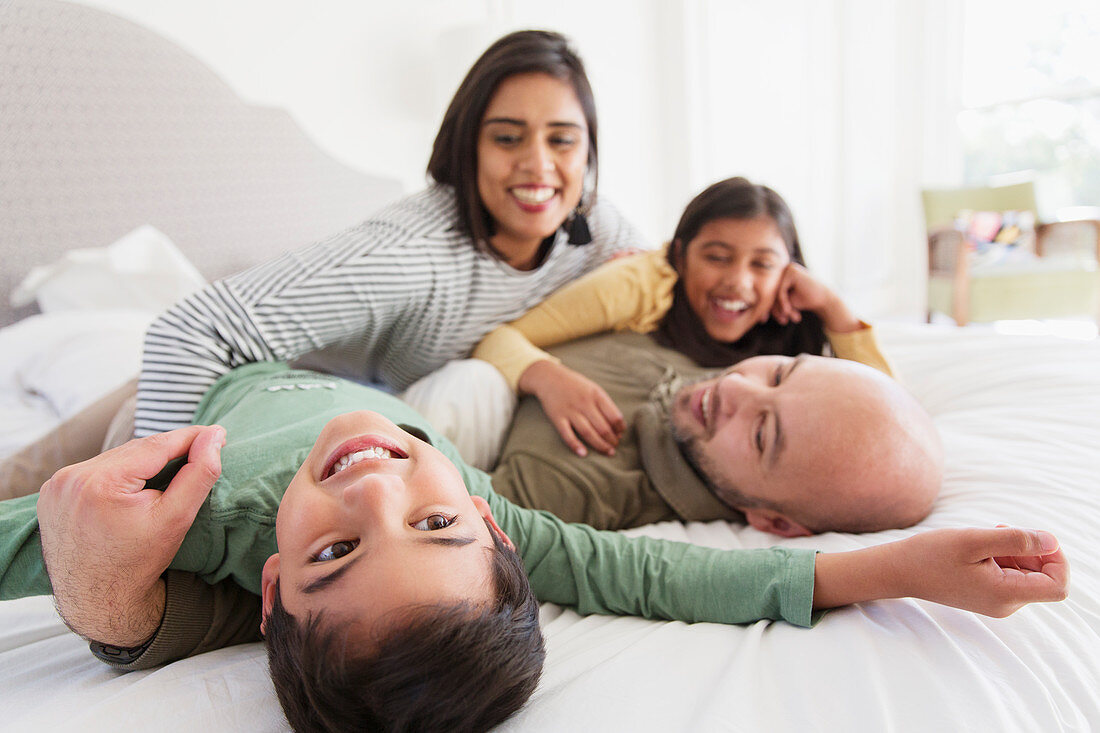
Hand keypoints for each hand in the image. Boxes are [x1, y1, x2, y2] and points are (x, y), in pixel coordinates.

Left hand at [37, 425, 225, 645]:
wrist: (97, 598)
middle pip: (134, 450)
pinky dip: (118, 472)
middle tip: (201, 450)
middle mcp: (71, 478)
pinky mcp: (51, 492)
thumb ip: (199, 473)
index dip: (190, 437)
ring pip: (115, 458)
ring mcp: (57, 484)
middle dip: (168, 449)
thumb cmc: (139, 561)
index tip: (218, 433)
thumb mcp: (177, 518)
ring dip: (143, 460)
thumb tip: (214, 436)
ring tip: (171, 469)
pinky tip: (134, 485)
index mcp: (100, 482)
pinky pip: (95, 469)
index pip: (156, 445)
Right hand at [517, 360, 624, 456]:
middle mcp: (584, 403)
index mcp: (596, 395)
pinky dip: (575, 445)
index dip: (620, 428)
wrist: (549, 378)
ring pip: (588, 433)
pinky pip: (567, 434)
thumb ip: (605, 405)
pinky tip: (583, 453)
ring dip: (600, 445)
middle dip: (612, 440)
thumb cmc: (576, 386)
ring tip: (608, 452)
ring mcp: (570, 411)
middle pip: (603, 427)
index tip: (620, 434)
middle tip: (615, 446)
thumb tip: (618, 427)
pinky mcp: (557, 418)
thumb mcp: (593, 389)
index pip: (614, 415)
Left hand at [771, 263, 860, 332]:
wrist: (824, 300)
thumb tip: (753, 308)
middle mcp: (780, 269)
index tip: (763, 320)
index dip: (765, 307)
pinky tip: (790, 311)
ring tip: (787, 319)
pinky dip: (784, 303)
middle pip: (768, 292)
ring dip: (779, 309)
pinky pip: (780, 291)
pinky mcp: (791, 271)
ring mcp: (785, 268)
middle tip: (781, 321)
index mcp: (776, 275)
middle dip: (773, 309)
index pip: (765, 292)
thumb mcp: (782, 303)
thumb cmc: (804, 301)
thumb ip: (769, 302)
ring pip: (773, 292)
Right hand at [814, 526, 1068, 616]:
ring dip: (1016, 551)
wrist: (899, 570)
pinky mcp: (988, 595)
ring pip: (1028, 574)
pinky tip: (981, 547)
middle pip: (1044, 577)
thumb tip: (1051, 541)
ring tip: (985, 537)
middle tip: (1000, 530)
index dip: (1057, 559)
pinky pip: (1011, 575)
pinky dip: (1004, 557)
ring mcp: (997, 602)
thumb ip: (1015, 540)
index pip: (1058, 586)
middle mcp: (1006, 604)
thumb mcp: (973, 540)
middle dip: (1032, 550)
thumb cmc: (930, 555)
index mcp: (1005, 595)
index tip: (1035, 537)